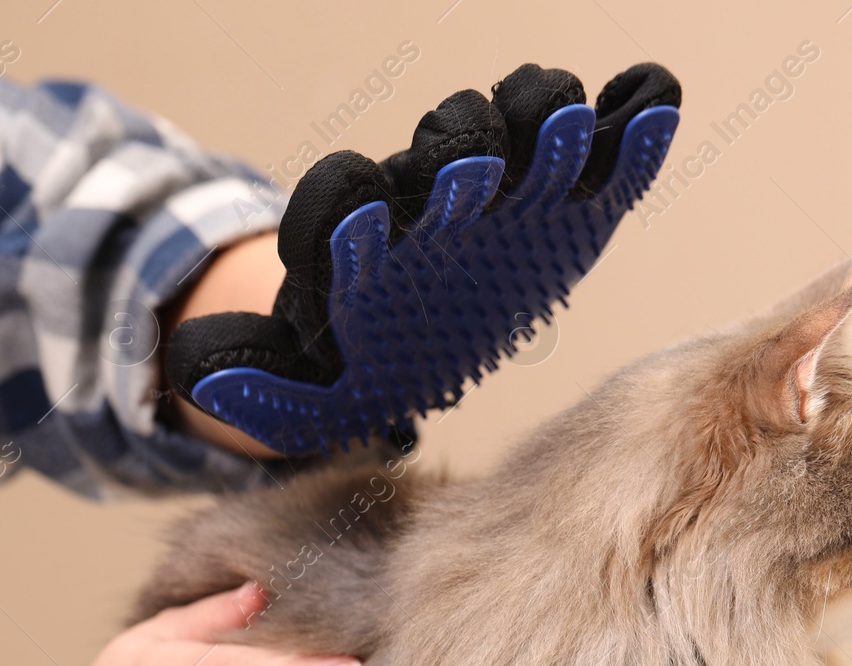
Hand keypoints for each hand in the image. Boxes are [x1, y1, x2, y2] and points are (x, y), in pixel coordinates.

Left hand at [165, 61, 680, 455]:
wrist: (403, 333)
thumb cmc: (348, 356)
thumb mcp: (290, 379)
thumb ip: (251, 377)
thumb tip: (196, 375)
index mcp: (360, 249)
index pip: (344, 209)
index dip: (349, 208)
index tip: (359, 212)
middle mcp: (429, 208)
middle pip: (439, 157)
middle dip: (458, 154)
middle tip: (476, 158)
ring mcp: (501, 200)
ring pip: (511, 139)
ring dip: (533, 127)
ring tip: (570, 121)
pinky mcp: (562, 213)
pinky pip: (599, 167)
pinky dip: (628, 134)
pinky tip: (654, 100)